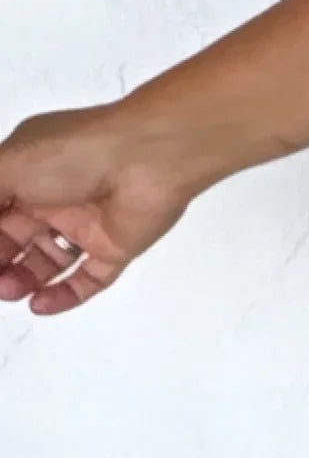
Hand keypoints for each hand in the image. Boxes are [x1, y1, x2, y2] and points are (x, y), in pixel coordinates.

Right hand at [0, 106, 197, 316]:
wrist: (147, 158)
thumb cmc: (74, 152)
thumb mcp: (9, 164)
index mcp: (28, 171)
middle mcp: (54, 197)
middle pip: (15, 239)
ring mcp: (86, 223)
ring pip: (48, 261)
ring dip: (24, 279)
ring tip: (11, 290)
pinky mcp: (115, 246)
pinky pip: (88, 278)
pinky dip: (65, 295)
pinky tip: (41, 305)